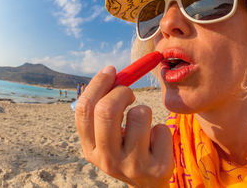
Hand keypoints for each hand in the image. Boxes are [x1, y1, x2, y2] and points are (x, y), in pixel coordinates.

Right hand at [75, 65, 173, 187]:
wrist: (149, 184)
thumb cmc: (129, 148)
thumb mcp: (111, 134)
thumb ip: (106, 108)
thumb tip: (111, 73)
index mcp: (90, 148)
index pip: (84, 110)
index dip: (98, 84)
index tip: (111, 70)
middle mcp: (107, 160)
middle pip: (107, 110)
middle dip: (121, 91)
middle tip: (130, 93)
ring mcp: (132, 165)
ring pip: (140, 114)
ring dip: (145, 110)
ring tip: (144, 125)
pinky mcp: (157, 168)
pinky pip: (161, 128)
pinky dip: (161, 129)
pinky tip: (157, 143)